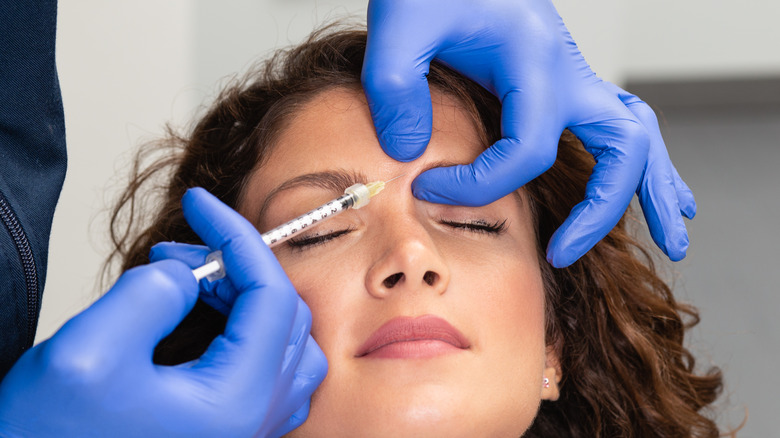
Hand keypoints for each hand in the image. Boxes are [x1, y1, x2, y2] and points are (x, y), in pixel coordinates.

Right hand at [0, 188, 326, 437]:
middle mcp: (252, 420)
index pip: (272, 296)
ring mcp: (244, 431)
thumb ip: (151, 294)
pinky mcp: (225, 433)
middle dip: (234, 267)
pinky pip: (268, 372)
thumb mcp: (90, 352)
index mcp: (236, 401)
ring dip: (243, 298)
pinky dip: (247, 331)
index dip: (237, 237)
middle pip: (283, 316)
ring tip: (187, 282)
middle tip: (178, 252)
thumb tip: (188, 273)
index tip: (200, 204)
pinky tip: (207, 319)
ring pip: (282, 343)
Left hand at [362, 0, 694, 266]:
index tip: (428, 190)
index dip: (479, 185)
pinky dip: (635, 162)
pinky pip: (616, 124)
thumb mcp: (401, 24)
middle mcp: (566, 69)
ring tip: (674, 239)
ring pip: (636, 135)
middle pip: (620, 147)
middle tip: (563, 255)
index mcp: (535, 58)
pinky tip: (642, 188)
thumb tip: (413, 153)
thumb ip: (396, 86)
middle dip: (601, 210)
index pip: (527, 150)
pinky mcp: (561, 81)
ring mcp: (571, 74)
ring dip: (653, 188)